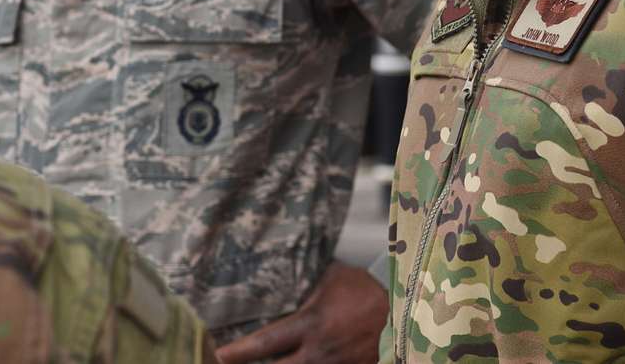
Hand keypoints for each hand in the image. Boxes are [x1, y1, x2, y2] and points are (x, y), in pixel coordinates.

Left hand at [214, 260, 385, 363]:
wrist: (406, 313)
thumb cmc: (366, 290)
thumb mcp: (332, 277)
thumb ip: (306, 281)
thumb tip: (281, 270)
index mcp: (311, 325)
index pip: (265, 343)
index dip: (238, 353)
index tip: (218, 355)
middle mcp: (319, 353)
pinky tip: (297, 363)